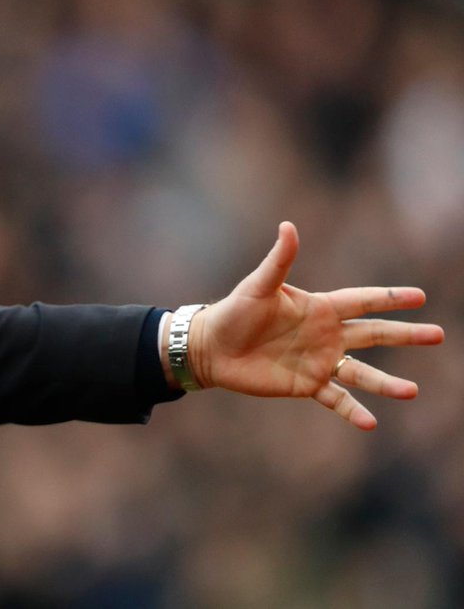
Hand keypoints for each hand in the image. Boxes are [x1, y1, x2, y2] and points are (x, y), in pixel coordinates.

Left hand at [184, 222, 443, 430]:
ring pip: (361, 373)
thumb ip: (279, 261)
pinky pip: (336, 400)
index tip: (420, 296)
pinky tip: (371, 422)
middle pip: (374, 335)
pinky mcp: (306, 385)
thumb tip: (288, 226)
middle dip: (405, 335)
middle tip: (437, 335)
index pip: (362, 301)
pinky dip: (353, 411)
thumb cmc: (233, 312)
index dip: (389, 299)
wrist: (211, 349)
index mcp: (319, 308)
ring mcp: (319, 362)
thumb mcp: (258, 286)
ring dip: (385, 383)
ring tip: (411, 391)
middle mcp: (326, 335)